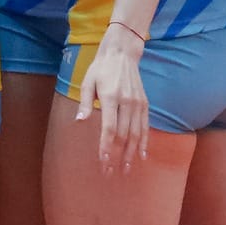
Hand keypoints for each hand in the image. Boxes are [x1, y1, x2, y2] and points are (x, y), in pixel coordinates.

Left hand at [75, 24, 148, 171]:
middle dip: (117, 155)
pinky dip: (144, 142)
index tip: (103, 161)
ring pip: (136, 134)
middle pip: (123, 135)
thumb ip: (85, 103)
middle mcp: (126, 102)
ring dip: (131, 153)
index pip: (109, 128)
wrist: (122, 53)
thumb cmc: (101, 68)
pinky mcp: (144, 103)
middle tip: (111, 172)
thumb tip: (80, 121)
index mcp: (110, 97)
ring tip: (126, 169)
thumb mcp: (87, 82)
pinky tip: (141, 155)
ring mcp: (137, 103)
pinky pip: (145, 127)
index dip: (106, 146)